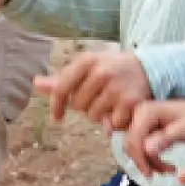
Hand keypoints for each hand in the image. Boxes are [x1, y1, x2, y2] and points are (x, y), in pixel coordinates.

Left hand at [30, 51, 152, 132]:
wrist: (148, 68)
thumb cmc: (110, 68)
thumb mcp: (87, 67)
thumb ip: (62, 79)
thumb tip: (36, 84)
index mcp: (87, 61)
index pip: (62, 87)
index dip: (56, 105)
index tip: (56, 118)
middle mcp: (101, 72)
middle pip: (78, 105)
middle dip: (84, 106)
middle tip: (97, 98)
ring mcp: (116, 87)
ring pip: (93, 116)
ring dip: (99, 115)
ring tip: (109, 103)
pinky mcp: (131, 102)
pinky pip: (111, 124)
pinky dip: (114, 122)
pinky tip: (120, 110)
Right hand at [120, 99, 184, 175]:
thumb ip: (165, 139)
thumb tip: (146, 150)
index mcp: (147, 112)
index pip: (134, 139)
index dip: (139, 158)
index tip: (150, 174)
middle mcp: (139, 114)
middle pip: (131, 143)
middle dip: (144, 161)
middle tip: (162, 173)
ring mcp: (140, 120)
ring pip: (135, 147)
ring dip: (148, 161)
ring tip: (168, 170)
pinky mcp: (144, 128)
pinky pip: (140, 146)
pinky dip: (150, 158)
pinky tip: (164, 165)